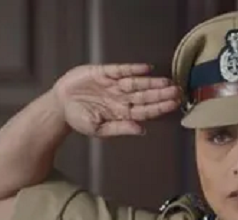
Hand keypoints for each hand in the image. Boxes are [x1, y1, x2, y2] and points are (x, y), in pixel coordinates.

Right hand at [51, 63, 181, 136]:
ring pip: (136, 83)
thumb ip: (120, 128)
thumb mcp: (98, 129)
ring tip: (167, 81)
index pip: (146, 111)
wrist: (60, 106)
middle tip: (177, 91)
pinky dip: (133, 69)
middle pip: (145, 96)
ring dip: (151, 82)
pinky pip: (121, 70)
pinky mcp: (103, 73)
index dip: (160, 107)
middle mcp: (122, 98)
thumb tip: (141, 131)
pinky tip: (146, 69)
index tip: (174, 105)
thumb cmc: (80, 119)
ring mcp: (114, 85)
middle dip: (161, 94)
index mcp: (122, 113)